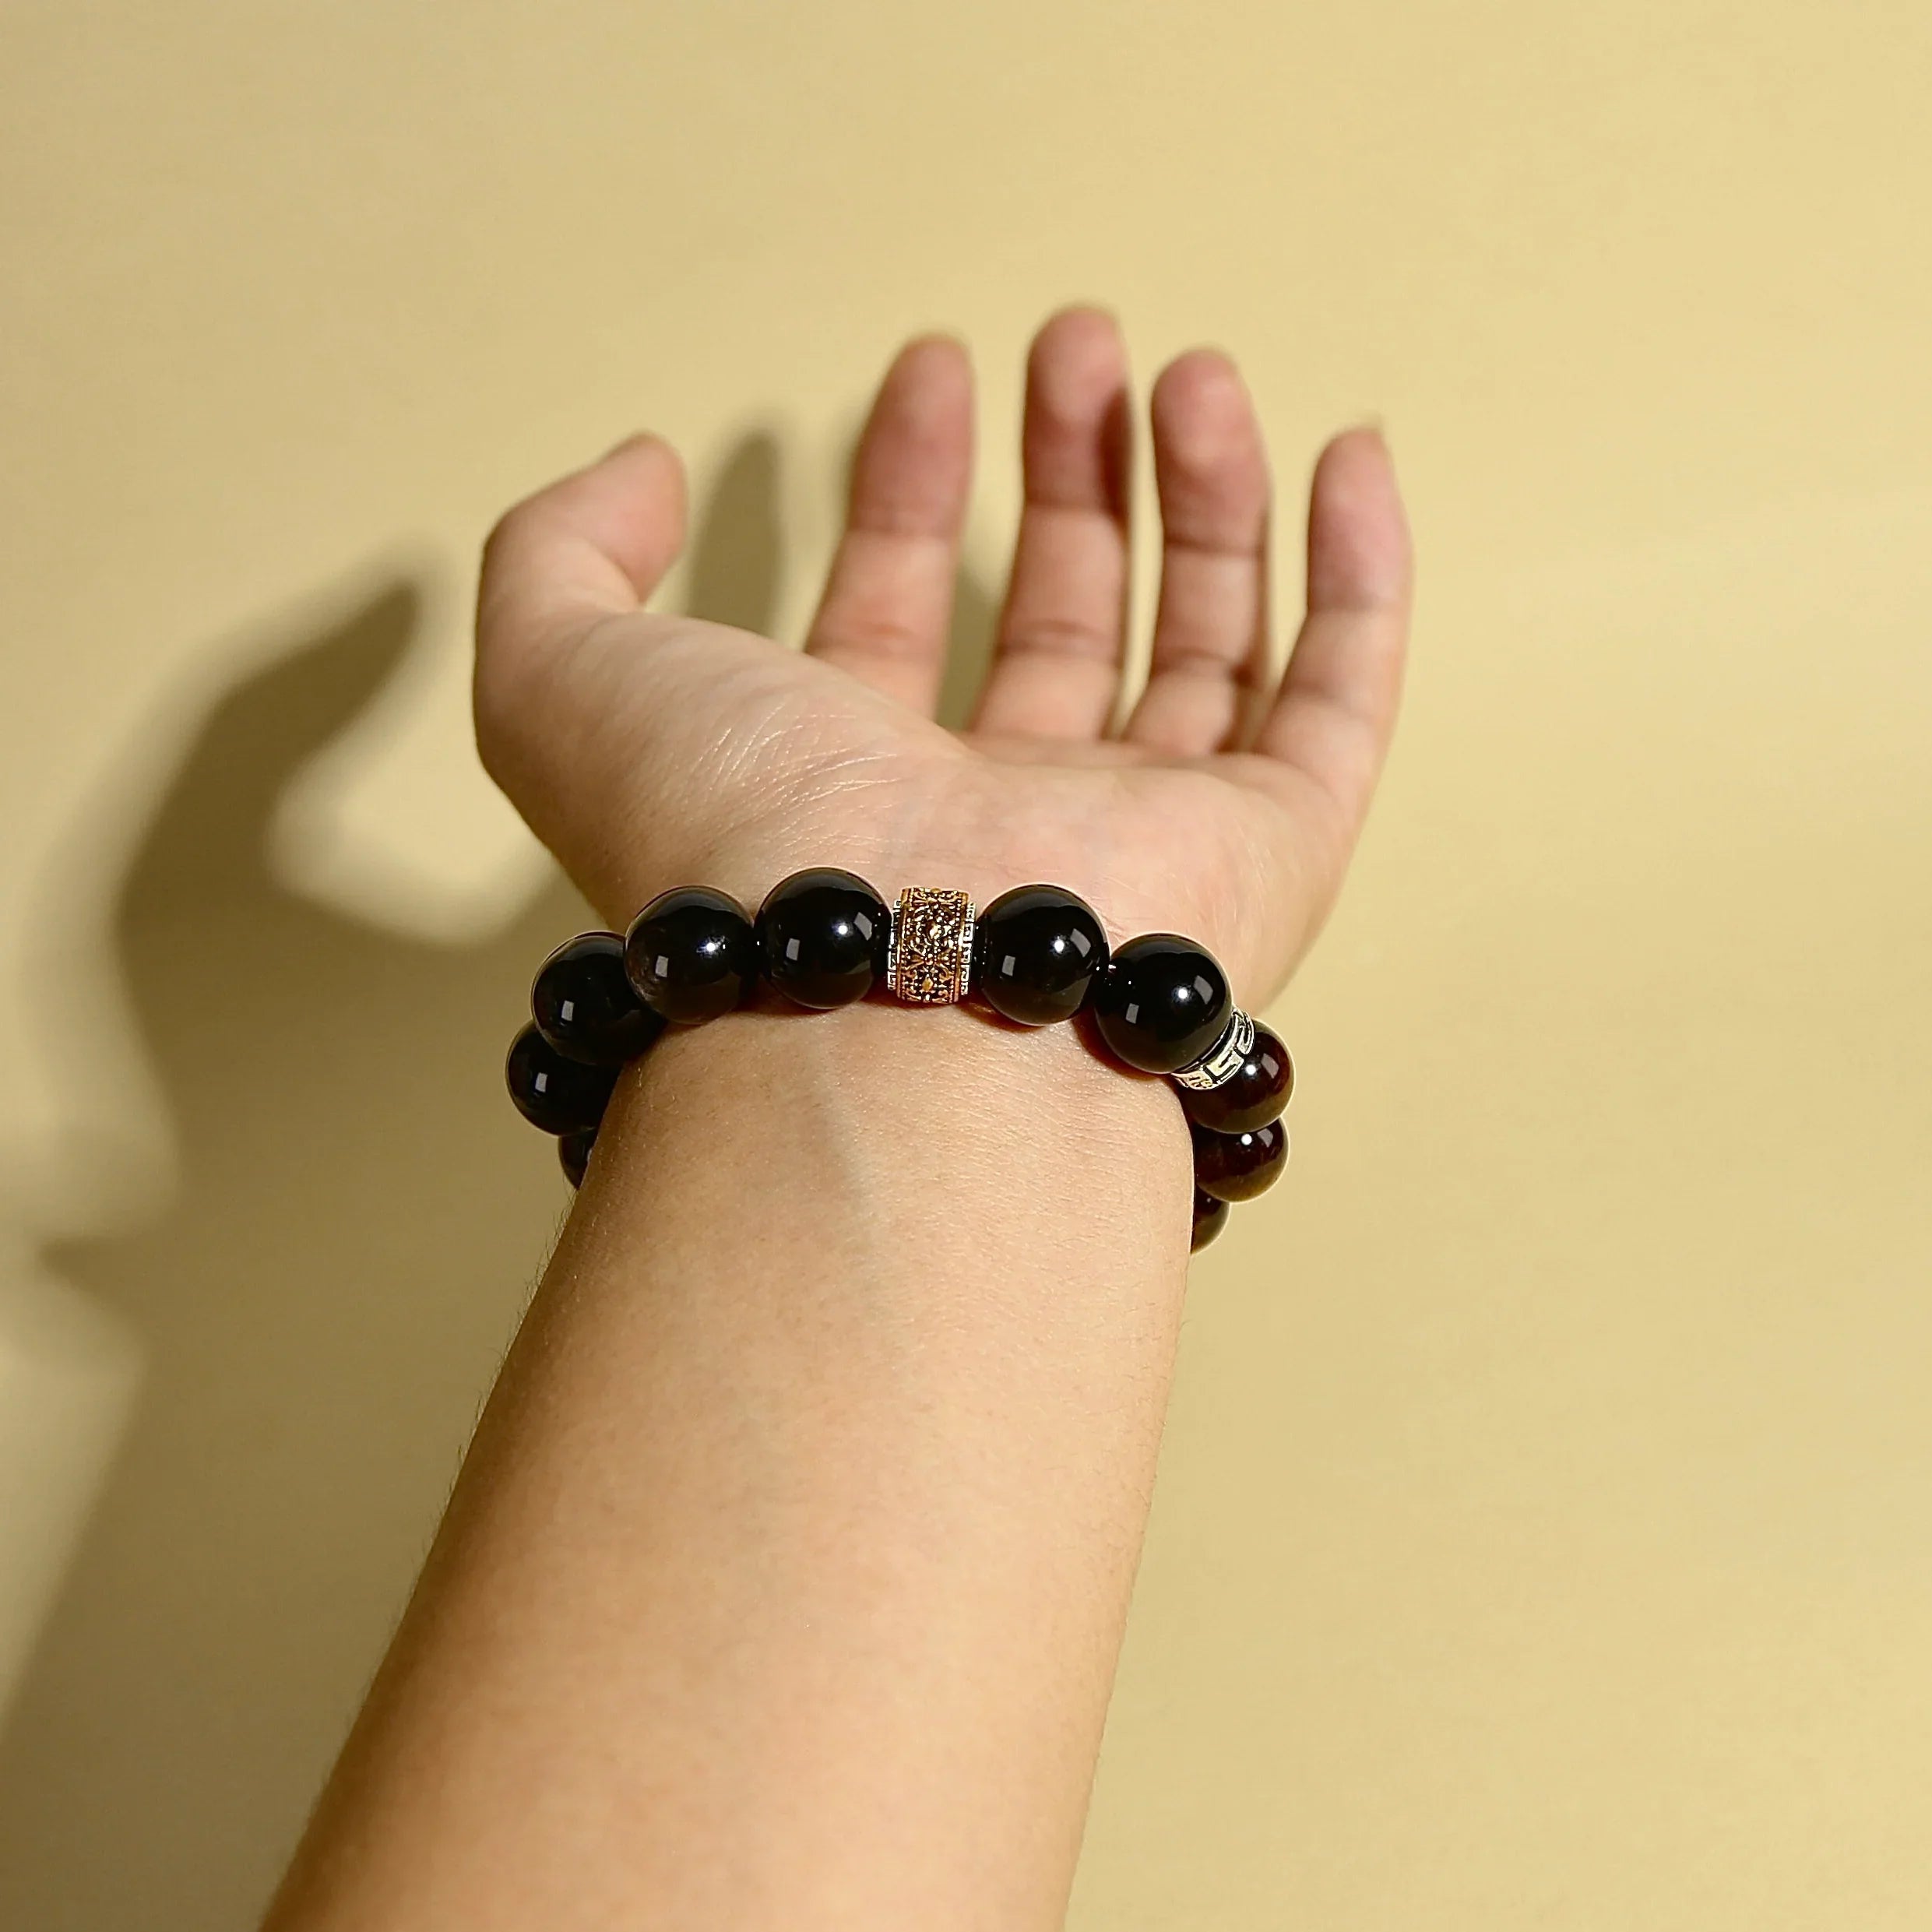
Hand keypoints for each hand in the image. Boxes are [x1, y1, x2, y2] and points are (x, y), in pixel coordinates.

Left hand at [474, 307, 1410, 998]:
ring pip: (1203, 645)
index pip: (902, 612)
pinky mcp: (1268, 857)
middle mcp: (1002, 818)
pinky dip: (1358, 576)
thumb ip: (559, 553)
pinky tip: (1345, 454)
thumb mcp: (564, 673)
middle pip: (1064, 619)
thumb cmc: (725, 847)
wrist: (883, 1001)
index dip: (913, 485)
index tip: (930, 366)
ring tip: (1186, 374)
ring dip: (1203, 497)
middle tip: (1076, 343)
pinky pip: (1338, 700)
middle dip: (1070, 471)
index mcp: (854, 785)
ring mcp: (1145, 841)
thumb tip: (645, 466)